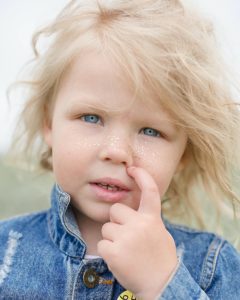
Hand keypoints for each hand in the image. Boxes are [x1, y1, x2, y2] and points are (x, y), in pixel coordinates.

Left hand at [97, 167, 177, 299]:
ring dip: (112, 238)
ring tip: (126, 251)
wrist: (161, 285)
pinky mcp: (114, 251)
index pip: (149, 191)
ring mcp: (127, 237)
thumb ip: (147, 219)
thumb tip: (135, 210)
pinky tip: (120, 259)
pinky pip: (102, 244)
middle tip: (127, 236)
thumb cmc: (160, 258)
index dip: (142, 176)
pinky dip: (108, 252)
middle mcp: (140, 224)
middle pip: (116, 210)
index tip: (133, 168)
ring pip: (107, 227)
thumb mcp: (159, 233)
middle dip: (117, 221)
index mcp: (153, 219)